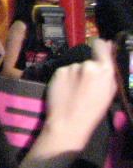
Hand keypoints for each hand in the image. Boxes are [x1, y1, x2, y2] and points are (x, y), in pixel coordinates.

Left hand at [40, 39, 116, 153]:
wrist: (68, 121)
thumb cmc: (93, 110)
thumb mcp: (110, 91)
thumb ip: (109, 72)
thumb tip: (109, 52)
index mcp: (105, 70)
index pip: (101, 46)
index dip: (99, 45)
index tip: (98, 47)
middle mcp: (88, 65)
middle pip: (88, 61)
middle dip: (87, 70)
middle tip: (84, 86)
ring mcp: (72, 67)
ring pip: (75, 67)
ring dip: (75, 75)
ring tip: (74, 91)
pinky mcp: (58, 71)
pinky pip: (64, 72)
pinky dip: (65, 78)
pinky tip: (65, 90)